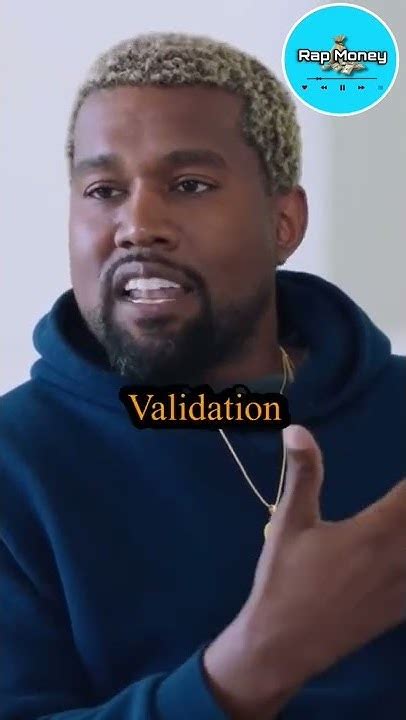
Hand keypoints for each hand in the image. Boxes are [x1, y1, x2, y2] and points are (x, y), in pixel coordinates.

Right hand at [242, 424, 405, 685]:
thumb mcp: (289, 522)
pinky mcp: (402, 609)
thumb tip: (297, 429)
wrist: (284, 644)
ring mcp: (405, 587)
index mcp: (376, 531)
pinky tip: (404, 553)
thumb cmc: (284, 577)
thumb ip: (303, 474)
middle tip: (405, 500)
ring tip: (404, 519)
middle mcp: (400, 557)